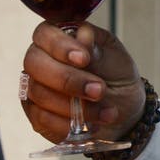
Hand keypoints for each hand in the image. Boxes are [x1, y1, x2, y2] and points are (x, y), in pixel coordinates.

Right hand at [21, 22, 145, 144]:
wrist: (124, 109)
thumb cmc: (116, 75)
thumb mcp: (114, 55)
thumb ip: (95, 45)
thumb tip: (82, 35)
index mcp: (57, 38)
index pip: (44, 34)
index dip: (60, 46)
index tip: (84, 59)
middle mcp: (39, 61)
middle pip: (34, 64)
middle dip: (69, 79)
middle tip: (99, 90)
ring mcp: (34, 88)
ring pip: (40, 93)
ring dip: (76, 106)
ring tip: (107, 112)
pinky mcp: (36, 115)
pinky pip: (42, 119)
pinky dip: (69, 124)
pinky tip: (93, 125)